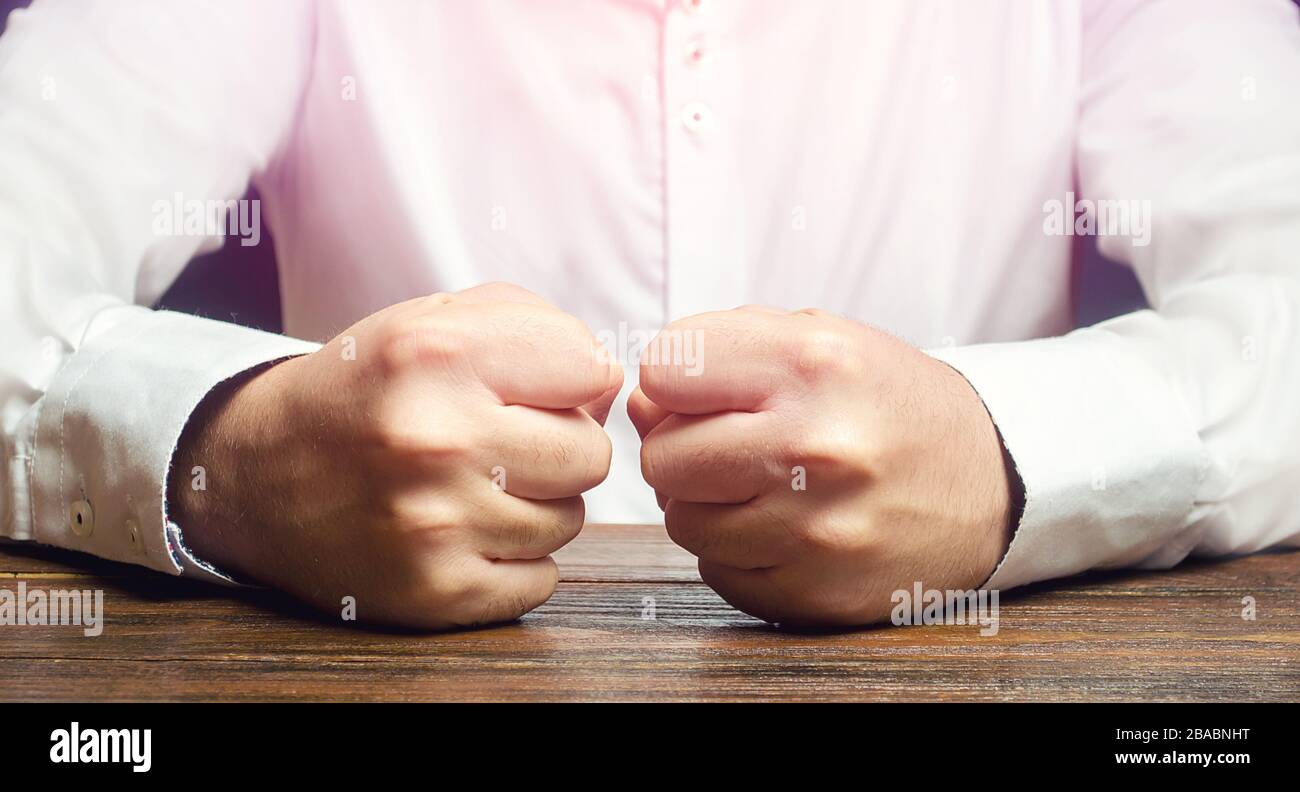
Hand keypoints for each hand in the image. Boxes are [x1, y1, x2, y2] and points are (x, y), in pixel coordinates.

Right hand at [171, 282, 621, 628]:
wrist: (256, 473)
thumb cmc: (367, 391)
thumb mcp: (431, 321)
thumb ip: (536, 326)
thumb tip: (611, 385)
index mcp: (436, 355)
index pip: (593, 370)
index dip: (575, 380)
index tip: (538, 388)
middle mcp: (435, 439)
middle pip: (591, 454)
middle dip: (561, 446)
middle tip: (506, 443)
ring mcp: (435, 524)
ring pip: (570, 520)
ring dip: (537, 504)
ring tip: (476, 485)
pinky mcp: (433, 591)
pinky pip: (540, 580)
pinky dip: (516, 561)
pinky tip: (466, 533)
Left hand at [628, 306, 1016, 626]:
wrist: (992, 481)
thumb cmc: (887, 402)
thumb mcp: (819, 339)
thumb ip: (719, 352)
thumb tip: (638, 405)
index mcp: (813, 365)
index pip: (664, 369)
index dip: (676, 380)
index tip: (709, 389)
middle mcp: (814, 447)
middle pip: (662, 455)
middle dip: (683, 447)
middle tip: (731, 443)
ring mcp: (816, 529)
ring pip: (682, 521)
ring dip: (707, 502)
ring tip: (762, 483)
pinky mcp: (817, 591)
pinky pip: (719, 571)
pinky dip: (738, 549)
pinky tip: (786, 524)